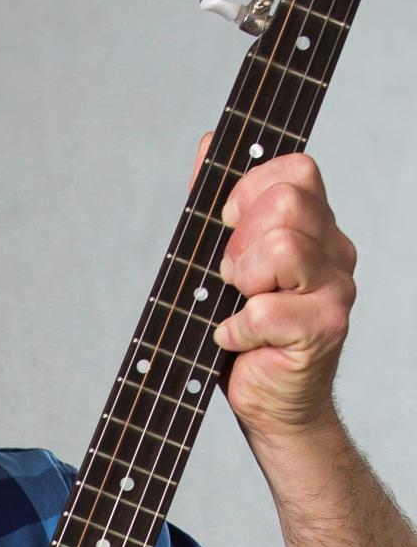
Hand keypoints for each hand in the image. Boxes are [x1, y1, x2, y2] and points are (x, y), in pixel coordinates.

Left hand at [190, 135, 356, 442]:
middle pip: (287, 203)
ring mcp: (336, 289)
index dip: (250, 192)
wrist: (271, 402)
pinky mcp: (324, 329)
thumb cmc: (247, 332)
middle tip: (234, 279)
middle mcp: (335, 251)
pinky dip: (236, 329)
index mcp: (316, 227)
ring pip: (281, 248)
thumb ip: (218, 204)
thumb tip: (209, 144)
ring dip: (241, 282)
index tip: (229, 228)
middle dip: (241, 241)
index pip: (297, 170)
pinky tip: (237, 340)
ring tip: (239, 306)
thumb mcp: (224, 261)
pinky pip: (265, 309)